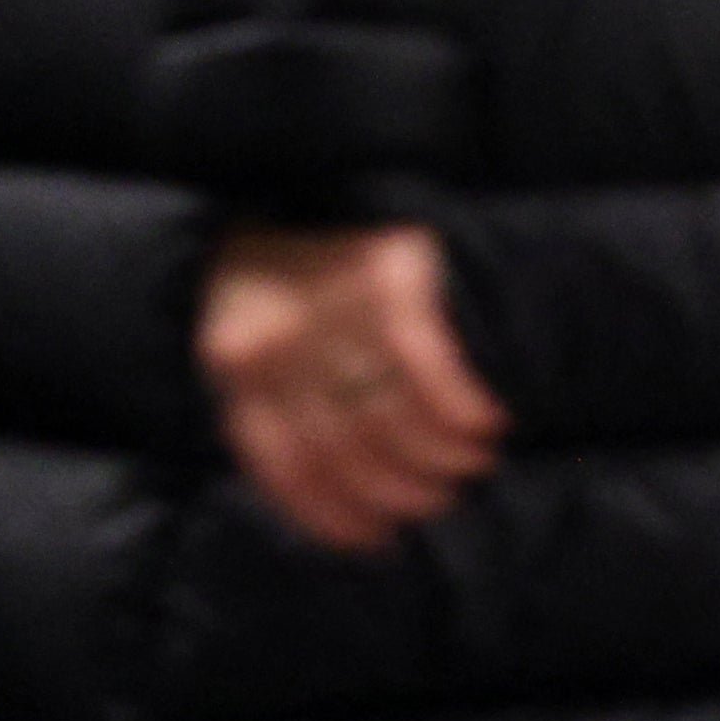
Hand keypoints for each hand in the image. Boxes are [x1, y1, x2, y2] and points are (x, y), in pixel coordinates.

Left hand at [198, 222, 506, 550]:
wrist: (330, 180)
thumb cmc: (305, 281)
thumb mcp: (272, 348)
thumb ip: (292, 414)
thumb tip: (353, 516)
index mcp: (232, 358)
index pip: (283, 463)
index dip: (334, 515)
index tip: (379, 540)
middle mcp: (274, 332)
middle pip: (345, 450)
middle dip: (402, 491)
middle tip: (439, 498)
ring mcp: (330, 302)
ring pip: (390, 419)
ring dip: (440, 460)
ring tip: (469, 464)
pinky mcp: (390, 273)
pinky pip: (430, 368)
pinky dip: (462, 409)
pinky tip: (487, 424)